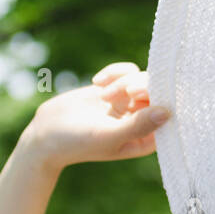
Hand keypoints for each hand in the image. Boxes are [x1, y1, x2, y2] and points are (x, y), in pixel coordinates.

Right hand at [20, 62, 170, 172]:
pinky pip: (128, 71)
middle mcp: (142, 121)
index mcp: (147, 140)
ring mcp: (130, 104)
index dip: (161, 99)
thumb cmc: (78, 142)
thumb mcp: (108, 135)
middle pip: (158, 92)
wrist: (46, 134)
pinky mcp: (116, 89)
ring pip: (143, 79)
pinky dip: (114, 72)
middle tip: (125, 90)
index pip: (168, 115)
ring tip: (102, 94)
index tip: (137, 94)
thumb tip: (167, 112)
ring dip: (123, 81)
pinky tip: (97, 81)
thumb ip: (138, 125)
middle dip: (142, 87)